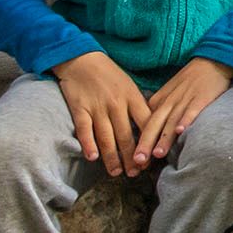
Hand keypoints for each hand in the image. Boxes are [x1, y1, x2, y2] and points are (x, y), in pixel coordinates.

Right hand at [53, 51, 152, 177]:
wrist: (82, 58)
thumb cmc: (109, 74)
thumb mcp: (129, 86)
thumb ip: (138, 106)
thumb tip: (152, 128)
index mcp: (132, 97)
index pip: (146, 124)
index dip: (150, 143)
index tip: (153, 159)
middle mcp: (116, 104)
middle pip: (126, 136)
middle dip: (131, 157)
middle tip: (135, 173)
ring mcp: (97, 107)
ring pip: (106, 137)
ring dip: (112, 157)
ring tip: (116, 172)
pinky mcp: (79, 108)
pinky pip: (84, 129)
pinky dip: (88, 144)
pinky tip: (93, 157)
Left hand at [137, 58, 232, 164]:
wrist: (211, 61)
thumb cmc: (190, 80)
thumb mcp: (168, 93)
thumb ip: (159, 109)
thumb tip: (148, 129)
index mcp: (159, 101)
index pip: (146, 124)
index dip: (140, 142)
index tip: (135, 160)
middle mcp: (169, 102)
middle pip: (154, 125)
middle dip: (145, 144)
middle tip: (138, 161)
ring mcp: (185, 100)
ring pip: (171, 121)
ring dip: (164, 137)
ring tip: (158, 153)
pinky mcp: (201, 98)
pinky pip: (192, 111)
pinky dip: (186, 120)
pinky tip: (181, 131)